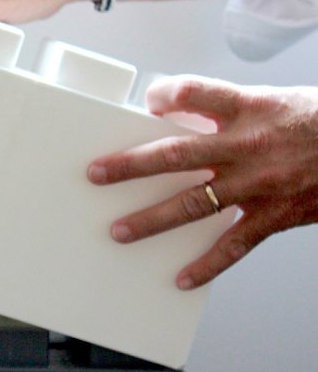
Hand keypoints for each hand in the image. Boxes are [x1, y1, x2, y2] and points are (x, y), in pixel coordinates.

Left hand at [88, 76, 317, 288]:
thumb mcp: (275, 102)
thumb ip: (228, 113)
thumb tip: (178, 120)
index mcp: (249, 108)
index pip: (196, 92)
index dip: (168, 94)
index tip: (148, 100)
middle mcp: (248, 146)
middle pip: (177, 154)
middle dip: (132, 165)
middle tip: (96, 174)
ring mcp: (259, 183)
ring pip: (195, 203)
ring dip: (153, 219)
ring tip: (120, 231)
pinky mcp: (275, 215)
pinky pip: (234, 245)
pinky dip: (207, 265)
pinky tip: (182, 278)